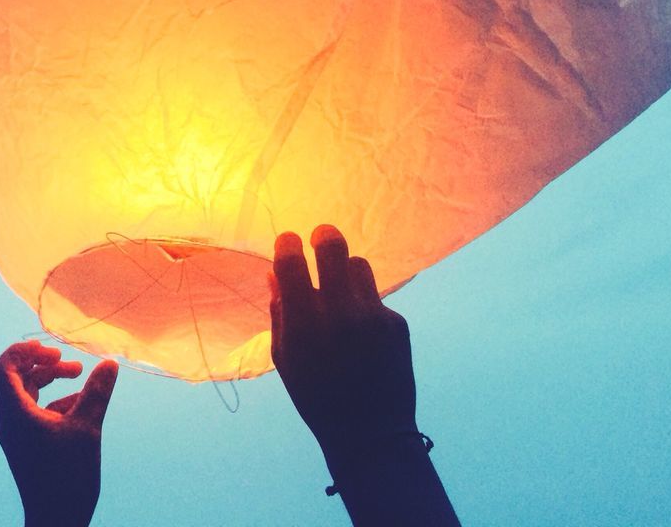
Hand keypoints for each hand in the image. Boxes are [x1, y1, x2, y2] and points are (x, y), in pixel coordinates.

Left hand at [0, 340, 118, 526]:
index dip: (21, 351)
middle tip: (67, 361)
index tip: (50, 349)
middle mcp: (10, 422)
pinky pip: (35, 412)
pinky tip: (79, 404)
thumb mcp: (87, 428)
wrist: (57, 521)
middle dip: (40, 363)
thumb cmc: (67, 477)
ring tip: (79, 375)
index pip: (2, 370)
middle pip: (14, 378)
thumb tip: (109, 363)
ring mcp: (17, 435)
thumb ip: (97, 392)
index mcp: (14, 414)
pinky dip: (54, 401)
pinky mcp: (28, 446)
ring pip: (26, 395)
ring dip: (49, 380)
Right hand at [269, 225, 417, 467]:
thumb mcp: (286, 359)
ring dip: (346, 272)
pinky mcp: (396, 323)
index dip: (287, 243)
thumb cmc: (318, 397)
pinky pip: (376, 298)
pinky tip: (363, 335)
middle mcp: (339, 312)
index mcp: (304, 323)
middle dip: (323, 236)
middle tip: (320, 237)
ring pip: (359, 265)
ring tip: (342, 294)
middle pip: (332, 247)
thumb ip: (279, 312)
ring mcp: (372, 315)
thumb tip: (273, 272)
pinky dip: (365, 306)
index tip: (288, 242)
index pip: (291, 261)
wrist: (371, 434)